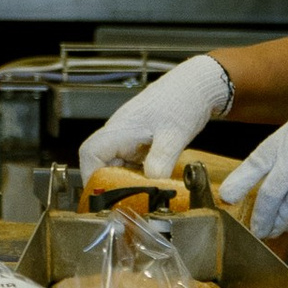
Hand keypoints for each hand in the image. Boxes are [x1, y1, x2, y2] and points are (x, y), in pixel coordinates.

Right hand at [79, 53, 233, 186]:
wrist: (196, 86)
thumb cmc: (182, 100)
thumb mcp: (174, 134)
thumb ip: (161, 160)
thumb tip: (152, 184)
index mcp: (120, 129)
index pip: (90, 154)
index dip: (91, 177)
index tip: (104, 195)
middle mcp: (119, 134)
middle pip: (100, 165)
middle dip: (112, 186)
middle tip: (130, 200)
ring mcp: (129, 140)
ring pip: (116, 168)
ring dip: (126, 183)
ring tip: (145, 195)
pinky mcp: (140, 144)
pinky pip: (131, 166)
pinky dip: (138, 178)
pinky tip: (153, 183)